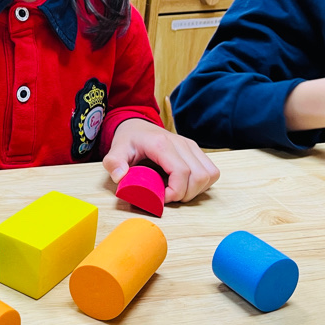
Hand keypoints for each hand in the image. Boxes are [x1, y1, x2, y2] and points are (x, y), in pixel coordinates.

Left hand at [103, 118, 219, 203]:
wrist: (136, 126)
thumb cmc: (128, 140)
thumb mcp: (115, 150)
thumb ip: (114, 163)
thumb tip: (120, 177)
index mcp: (162, 144)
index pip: (182, 172)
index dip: (176, 192)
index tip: (162, 198)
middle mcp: (181, 143)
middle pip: (199, 176)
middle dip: (185, 194)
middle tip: (168, 197)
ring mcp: (191, 146)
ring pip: (209, 174)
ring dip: (196, 190)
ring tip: (177, 192)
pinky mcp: (196, 150)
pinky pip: (211, 171)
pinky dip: (201, 183)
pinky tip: (185, 185)